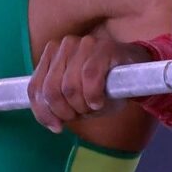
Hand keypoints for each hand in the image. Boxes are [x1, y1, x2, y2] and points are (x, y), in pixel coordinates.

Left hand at [28, 34, 149, 132]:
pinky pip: (90, 77)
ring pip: (70, 87)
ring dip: (82, 106)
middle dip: (65, 111)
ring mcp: (83, 44)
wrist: (136, 70)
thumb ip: (57, 106)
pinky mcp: (104, 47)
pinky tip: (99, 102)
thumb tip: (53, 124)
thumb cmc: (102, 85)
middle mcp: (64, 45)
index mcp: (51, 55)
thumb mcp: (75, 98)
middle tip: (80, 115)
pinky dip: (93, 96)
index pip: (35, 88)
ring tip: (93, 105)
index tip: (57, 127)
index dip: (43, 113)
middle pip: (51, 90)